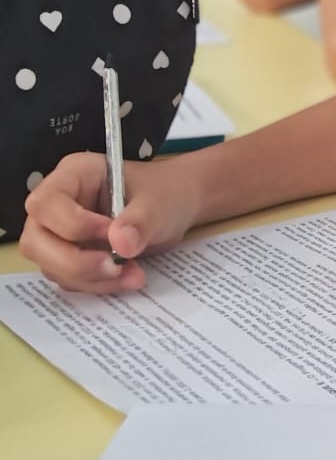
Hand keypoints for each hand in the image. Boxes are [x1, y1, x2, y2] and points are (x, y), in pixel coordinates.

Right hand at [20, 152, 203, 295]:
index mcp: (73, 175)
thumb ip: (140, 221)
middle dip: (75, 262)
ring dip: (90, 278)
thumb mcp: (158, 203)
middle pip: (36, 240)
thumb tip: (120, 245)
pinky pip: (68, 278)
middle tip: (115, 267)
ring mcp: (59, 232)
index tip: (110, 234)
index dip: (72, 225)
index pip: (46, 203)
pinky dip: (96, 284)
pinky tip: (126, 278)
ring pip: (50, 265)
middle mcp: (57, 204)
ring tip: (133, 275)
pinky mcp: (69, 255)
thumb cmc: (162, 194)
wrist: (174, 208)